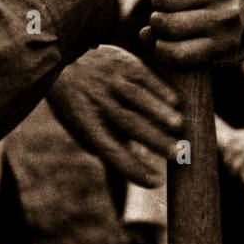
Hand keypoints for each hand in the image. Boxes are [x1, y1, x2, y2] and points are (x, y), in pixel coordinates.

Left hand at [47, 45, 182, 187]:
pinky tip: (176, 103)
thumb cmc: (82, 107)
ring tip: (179, 127)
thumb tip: (140, 174)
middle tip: (179, 154)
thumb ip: (110, 148)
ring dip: (160, 112)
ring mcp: (110, 81)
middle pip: (129, 123)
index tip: (155, 181)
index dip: (133, 168)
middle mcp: (98, 102)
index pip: (112, 151)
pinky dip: (161, 90)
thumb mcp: (85, 130)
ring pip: (137, 98)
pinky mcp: (122, 63)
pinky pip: (144, 77)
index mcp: (86, 124)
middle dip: (155, 139)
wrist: (65, 62)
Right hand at [141, 0, 243, 67]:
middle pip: (164, 25)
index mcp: (229, 42)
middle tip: (167, 14)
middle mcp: (226, 15)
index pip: (175, 55)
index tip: (161, 41)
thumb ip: (180, 47)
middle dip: (157, 20)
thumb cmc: (232, 14)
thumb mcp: (216, 40)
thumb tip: (143, 35)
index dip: (159, 49)